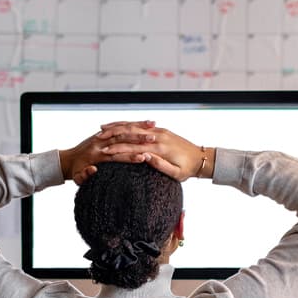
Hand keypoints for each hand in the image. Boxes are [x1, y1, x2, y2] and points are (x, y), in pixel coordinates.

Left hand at [60, 120, 155, 184]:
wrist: (67, 160)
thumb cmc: (75, 171)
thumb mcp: (77, 177)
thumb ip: (84, 176)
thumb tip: (93, 169)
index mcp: (95, 155)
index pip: (115, 155)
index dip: (129, 156)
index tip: (143, 157)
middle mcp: (99, 143)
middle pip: (122, 138)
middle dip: (138, 138)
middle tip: (153, 139)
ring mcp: (102, 136)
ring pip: (122, 129)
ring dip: (138, 127)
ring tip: (154, 125)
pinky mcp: (105, 133)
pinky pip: (120, 126)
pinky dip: (133, 124)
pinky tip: (146, 123)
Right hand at [99, 123, 213, 180]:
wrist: (200, 158)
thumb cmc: (188, 169)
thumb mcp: (176, 173)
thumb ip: (161, 166)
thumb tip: (145, 158)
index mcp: (160, 148)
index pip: (134, 147)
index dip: (118, 150)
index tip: (104, 153)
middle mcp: (158, 136)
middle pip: (131, 134)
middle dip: (113, 136)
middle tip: (96, 140)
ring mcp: (159, 131)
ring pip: (134, 126)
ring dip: (117, 128)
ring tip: (101, 130)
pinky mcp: (160, 130)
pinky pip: (140, 125)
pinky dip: (126, 124)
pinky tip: (116, 126)